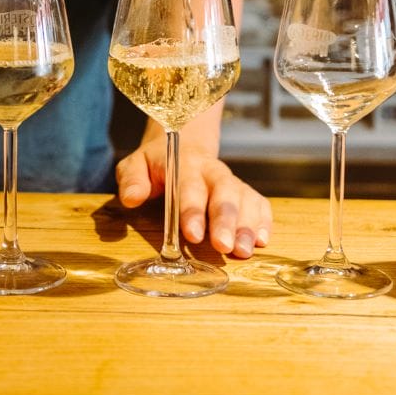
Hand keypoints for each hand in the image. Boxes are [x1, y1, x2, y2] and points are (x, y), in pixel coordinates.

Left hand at [116, 138, 271, 258]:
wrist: (183, 143)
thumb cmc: (157, 163)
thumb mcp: (135, 165)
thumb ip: (132, 180)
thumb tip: (132, 198)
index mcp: (184, 165)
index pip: (189, 187)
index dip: (192, 210)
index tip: (192, 234)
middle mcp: (212, 172)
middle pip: (224, 193)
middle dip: (225, 221)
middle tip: (224, 247)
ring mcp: (231, 182)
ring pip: (245, 200)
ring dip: (246, 226)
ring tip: (243, 251)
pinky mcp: (244, 193)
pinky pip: (260, 203)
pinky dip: (263, 221)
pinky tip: (262, 242)